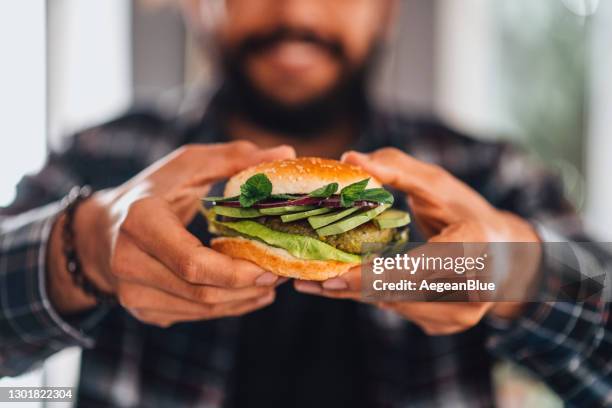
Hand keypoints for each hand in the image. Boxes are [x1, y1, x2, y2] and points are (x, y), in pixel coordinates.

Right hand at [48, 141, 294, 326]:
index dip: (235, 272)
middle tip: (283, 272)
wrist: (101, 231)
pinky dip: (228, 307)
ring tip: (273, 282)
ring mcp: (133, 294)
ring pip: (202, 308)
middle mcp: (129, 263)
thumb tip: (286, 152)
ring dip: (244, 300)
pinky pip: (195, 315)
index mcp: (140, 222)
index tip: (271, 266)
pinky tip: (251, 293)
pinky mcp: (144, 311)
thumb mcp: (187, 165)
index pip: (191, 262)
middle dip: (249, 287)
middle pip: (202, 291)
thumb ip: (234, 158)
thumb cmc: (151, 192)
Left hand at [294, 148, 540, 334]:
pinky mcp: (446, 324)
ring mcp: (459, 314)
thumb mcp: (439, 184)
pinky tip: (349, 285)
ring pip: (394, 305)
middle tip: (305, 281)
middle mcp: (470, 291)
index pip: (415, 269)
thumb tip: (349, 158)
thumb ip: (396, 170)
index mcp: (474, 250)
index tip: (330, 277)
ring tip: (316, 283)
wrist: (508, 253)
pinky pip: (400, 310)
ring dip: (357, 293)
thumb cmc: (470, 213)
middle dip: (349, 287)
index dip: (372, 277)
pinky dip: (374, 296)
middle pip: (397, 293)